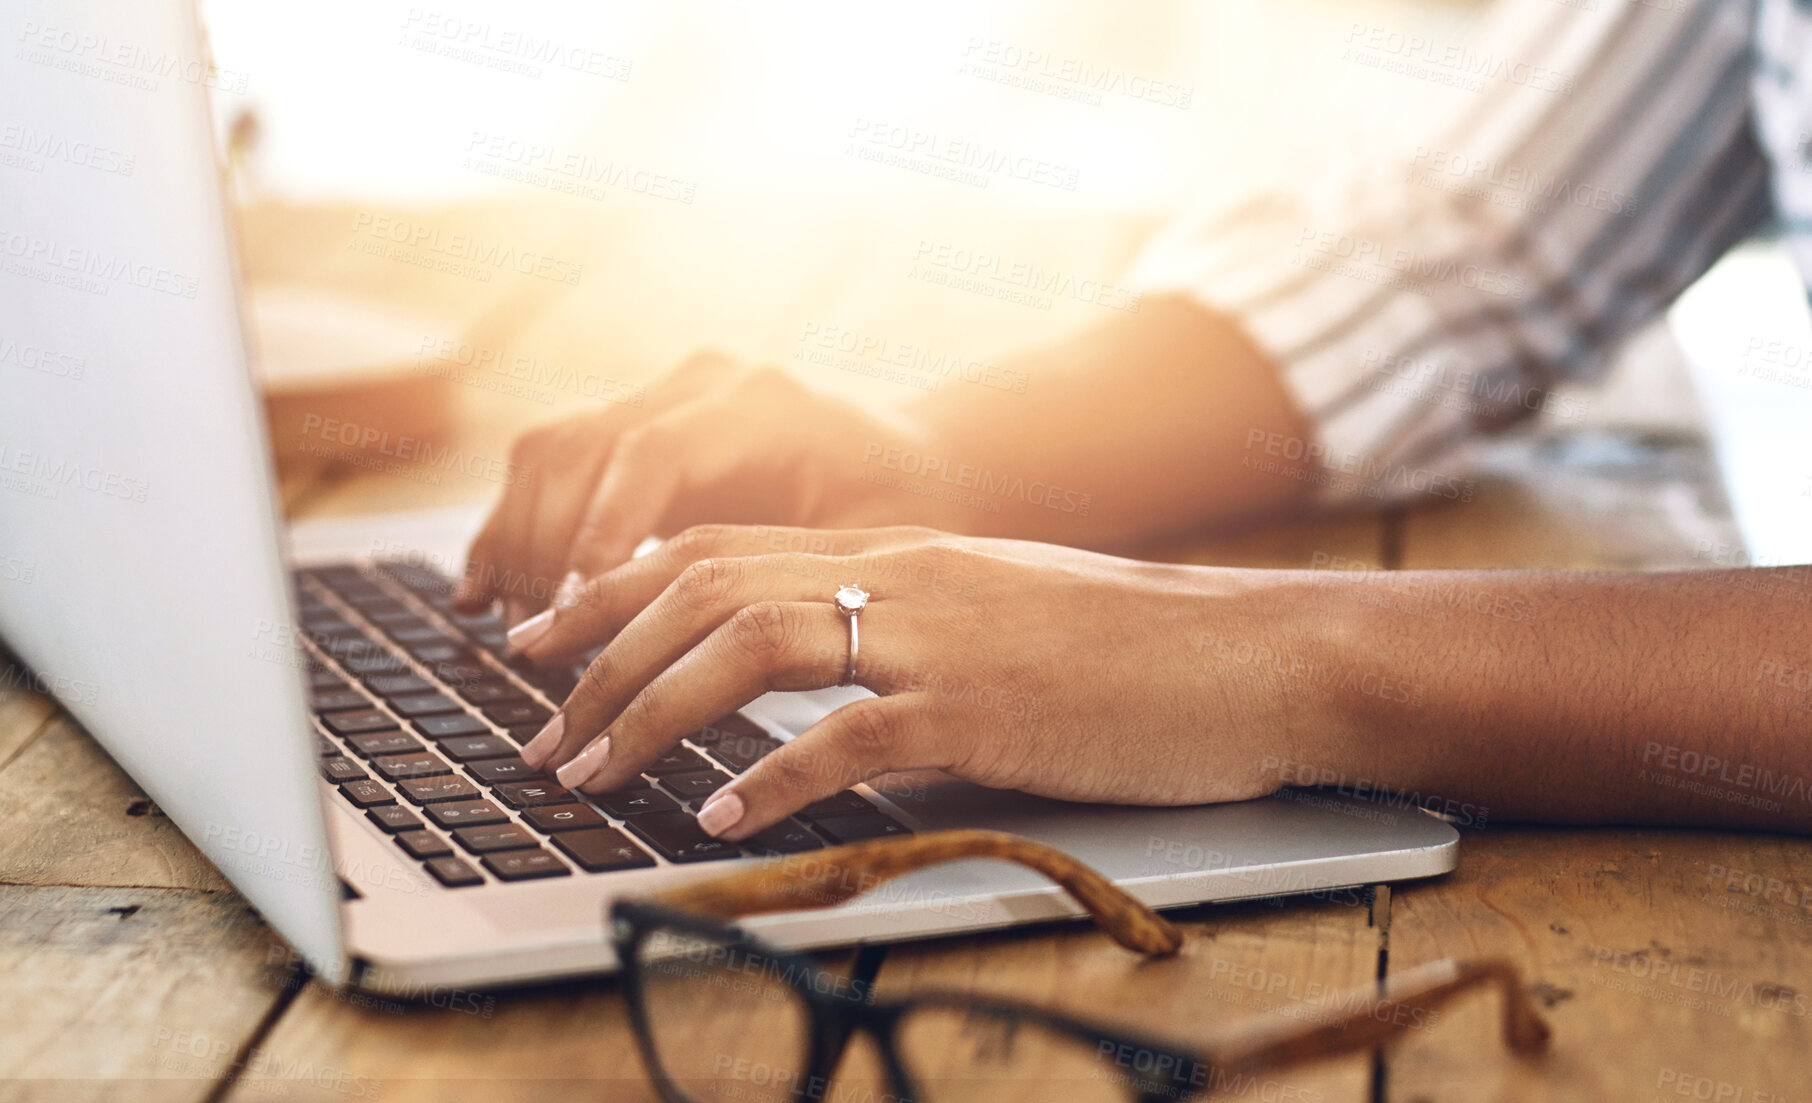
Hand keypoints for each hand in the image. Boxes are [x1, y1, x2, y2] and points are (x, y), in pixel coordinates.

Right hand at [454, 353, 964, 624]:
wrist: (914, 462)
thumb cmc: (903, 514)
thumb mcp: (864, 549)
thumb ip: (785, 581)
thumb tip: (702, 654)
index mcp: (761, 405)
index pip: (651, 456)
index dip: (603, 534)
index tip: (574, 612)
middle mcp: (703, 384)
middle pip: (584, 447)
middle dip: (542, 548)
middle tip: (530, 643)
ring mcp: (665, 394)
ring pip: (555, 450)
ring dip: (516, 537)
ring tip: (499, 623)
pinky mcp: (640, 421)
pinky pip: (559, 461)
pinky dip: (521, 524)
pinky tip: (494, 588)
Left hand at [507, 524, 1310, 840]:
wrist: (1248, 658)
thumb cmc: (1125, 647)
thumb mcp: (991, 607)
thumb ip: (897, 619)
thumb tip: (807, 671)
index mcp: (895, 546)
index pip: (718, 547)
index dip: (611, 590)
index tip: (543, 636)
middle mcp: (900, 574)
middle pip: (704, 588)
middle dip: (596, 658)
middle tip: (533, 725)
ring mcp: (938, 638)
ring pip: (750, 650)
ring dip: (648, 712)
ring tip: (584, 772)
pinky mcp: (980, 712)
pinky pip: (846, 738)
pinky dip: (766, 777)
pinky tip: (714, 815)